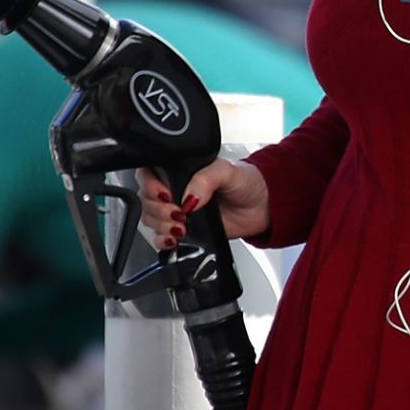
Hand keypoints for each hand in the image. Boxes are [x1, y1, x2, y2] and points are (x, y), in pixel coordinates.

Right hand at [137, 158, 271, 247]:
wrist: (262, 208)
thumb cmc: (247, 182)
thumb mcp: (227, 171)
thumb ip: (206, 179)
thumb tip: (188, 196)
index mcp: (180, 169)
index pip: (149, 173)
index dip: (151, 186)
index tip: (166, 195)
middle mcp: (175, 188)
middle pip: (146, 199)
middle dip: (159, 210)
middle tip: (179, 214)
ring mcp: (178, 210)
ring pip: (150, 219)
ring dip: (162, 226)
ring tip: (182, 226)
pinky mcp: (184, 230)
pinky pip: (160, 238)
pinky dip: (163, 241)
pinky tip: (175, 239)